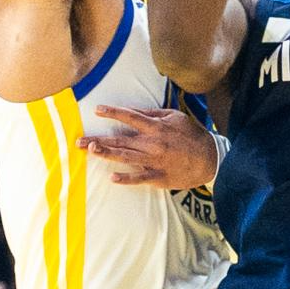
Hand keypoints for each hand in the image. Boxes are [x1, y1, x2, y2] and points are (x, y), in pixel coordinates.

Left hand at [77, 106, 217, 187]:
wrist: (210, 159)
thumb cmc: (192, 136)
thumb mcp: (176, 117)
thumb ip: (154, 114)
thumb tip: (135, 111)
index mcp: (157, 127)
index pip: (130, 117)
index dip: (113, 112)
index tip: (97, 110)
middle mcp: (152, 144)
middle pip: (120, 139)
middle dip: (98, 139)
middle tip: (79, 141)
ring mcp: (154, 162)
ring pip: (125, 157)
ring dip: (106, 154)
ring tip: (89, 151)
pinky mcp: (159, 177)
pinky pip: (140, 178)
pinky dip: (126, 178)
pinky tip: (112, 177)